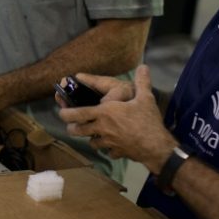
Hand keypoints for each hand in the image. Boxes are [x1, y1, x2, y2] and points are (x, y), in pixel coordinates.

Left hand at [59, 66, 175, 167]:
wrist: (156, 147)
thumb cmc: (147, 121)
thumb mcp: (145, 98)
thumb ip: (142, 81)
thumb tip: (144, 66)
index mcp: (104, 113)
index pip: (78, 113)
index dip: (66, 112)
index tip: (61, 111)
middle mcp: (102, 128)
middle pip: (78, 130)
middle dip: (72, 128)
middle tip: (72, 125)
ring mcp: (108, 142)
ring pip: (91, 143)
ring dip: (90, 138)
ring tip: (93, 134)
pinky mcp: (116, 153)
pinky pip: (107, 152)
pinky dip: (107, 148)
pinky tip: (112, 145)